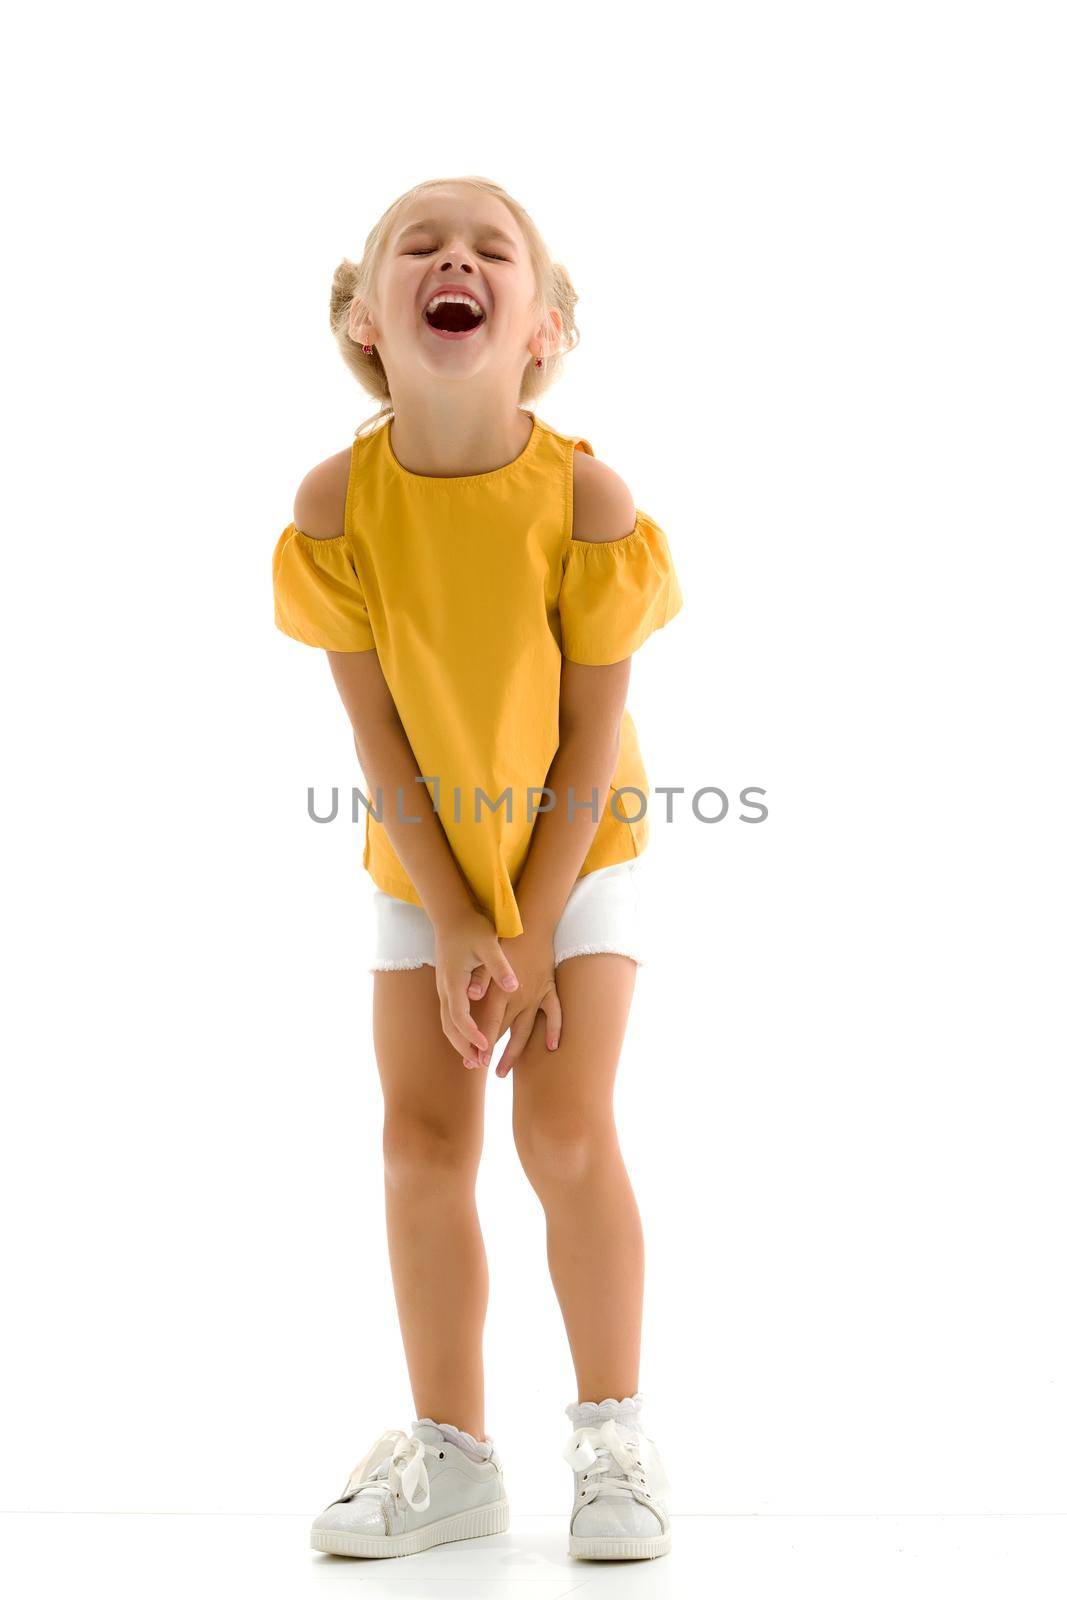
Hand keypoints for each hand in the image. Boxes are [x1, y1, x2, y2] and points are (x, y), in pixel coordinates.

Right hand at [433, 905, 518, 1069]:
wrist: (451, 914)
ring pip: (447, 1023)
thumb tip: (513, 987)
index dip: (472, 1035)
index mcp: (454, 981)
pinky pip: (449, 1016)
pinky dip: (458, 1031)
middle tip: (478, 1065)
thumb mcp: (489, 944)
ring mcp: (444, 988)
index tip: (485, 1048)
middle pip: (450, 1027)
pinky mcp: (447, 986)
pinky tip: (468, 1038)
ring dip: (459, 1043)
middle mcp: (445, 988)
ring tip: (473, 1059)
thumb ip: (500, 967)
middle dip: (463, 1048)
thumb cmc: (472, 928)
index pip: (460, 1017)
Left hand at [475, 926, 562, 1077]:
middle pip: (505, 1031)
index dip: (483, 1042)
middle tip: (481, 1070)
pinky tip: (551, 1047)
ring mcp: (536, 995)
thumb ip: (480, 977)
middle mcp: (520, 997)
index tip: (475, 1060)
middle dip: (492, 1052)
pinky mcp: (548, 989)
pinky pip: (554, 1014)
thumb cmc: (507, 937)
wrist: (535, 923)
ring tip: (502, 1072)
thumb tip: (470, 995)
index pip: (490, 1022)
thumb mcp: (488, 954)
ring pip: (526, 1030)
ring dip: (514, 1052)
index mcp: (502, 990)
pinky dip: (554, 1030)